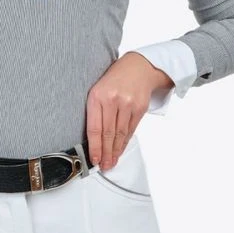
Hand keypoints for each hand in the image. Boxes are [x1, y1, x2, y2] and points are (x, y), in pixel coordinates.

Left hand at [85, 52, 172, 169]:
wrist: (139, 67)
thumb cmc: (114, 80)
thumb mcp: (98, 89)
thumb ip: (95, 110)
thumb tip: (93, 138)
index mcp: (97, 95)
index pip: (94, 127)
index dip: (94, 146)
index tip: (94, 159)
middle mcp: (113, 100)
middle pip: (108, 133)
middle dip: (105, 152)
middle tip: (104, 165)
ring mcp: (128, 104)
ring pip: (120, 134)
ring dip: (116, 151)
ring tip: (112, 162)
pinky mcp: (140, 108)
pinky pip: (131, 130)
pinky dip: (125, 142)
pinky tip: (121, 150)